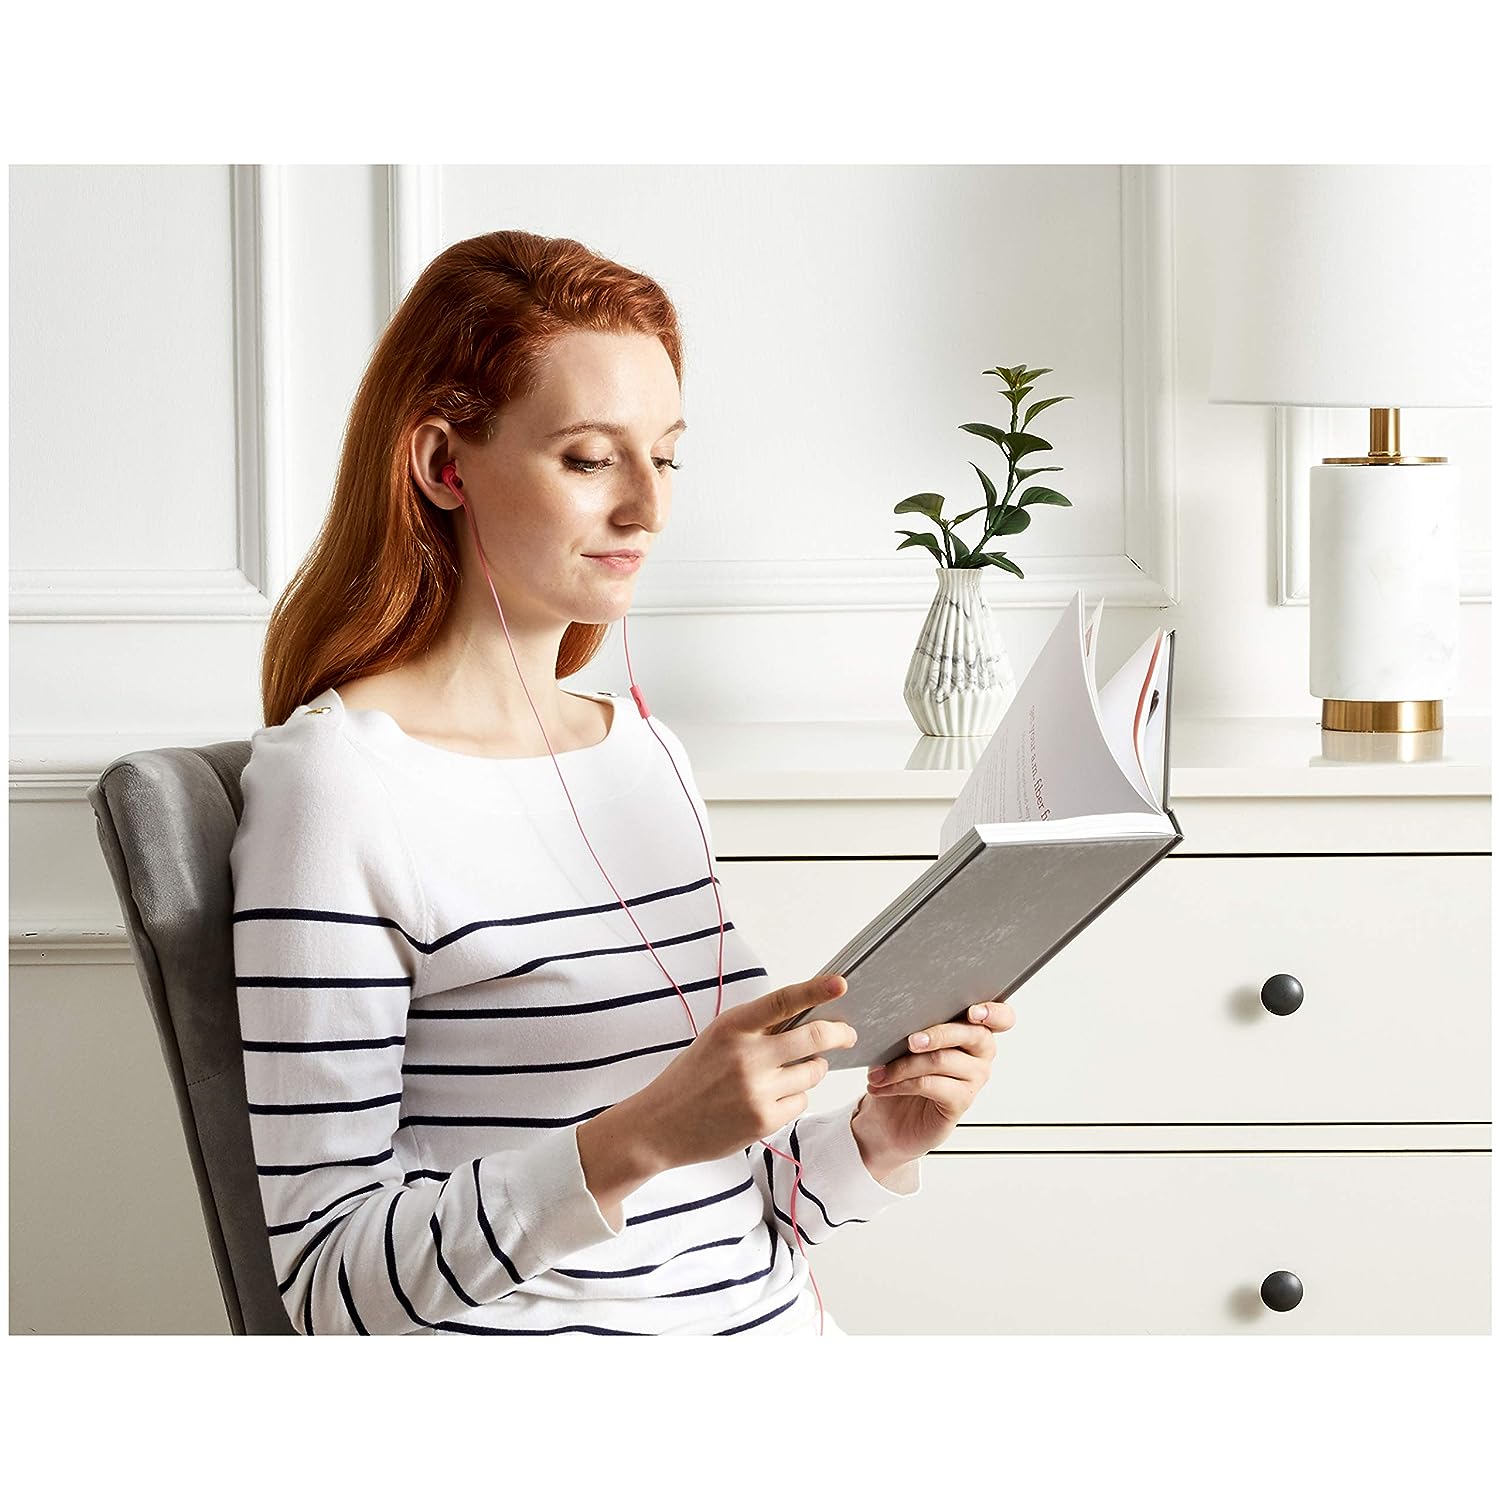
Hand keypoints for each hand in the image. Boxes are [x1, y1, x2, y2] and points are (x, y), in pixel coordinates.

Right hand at [630, 973, 859, 1169]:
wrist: (660, 1125)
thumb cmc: (692, 1076)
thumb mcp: (717, 1038)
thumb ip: (756, 1027)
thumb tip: (806, 1017)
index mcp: (733, 1027)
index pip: (783, 1001)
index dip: (816, 990)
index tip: (841, 984)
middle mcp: (746, 1056)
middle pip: (813, 1038)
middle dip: (839, 1034)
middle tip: (847, 1034)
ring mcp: (756, 1090)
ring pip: (812, 1072)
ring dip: (811, 1070)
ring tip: (786, 1073)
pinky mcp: (764, 1119)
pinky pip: (801, 1101)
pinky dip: (793, 1098)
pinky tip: (769, 1100)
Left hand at [853, 999, 1016, 1168]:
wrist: (890, 1118)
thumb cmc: (902, 1071)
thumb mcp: (904, 1043)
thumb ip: (913, 1026)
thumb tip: (898, 1017)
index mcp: (973, 1029)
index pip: (1001, 1017)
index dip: (993, 1012)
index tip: (973, 1012)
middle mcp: (980, 1053)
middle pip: (971, 1034)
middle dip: (937, 1034)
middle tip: (909, 1041)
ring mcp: (974, 1079)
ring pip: (942, 1060)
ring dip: (904, 1064)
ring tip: (878, 1072)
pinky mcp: (960, 1102)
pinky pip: (931, 1084)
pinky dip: (901, 1083)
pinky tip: (883, 1086)